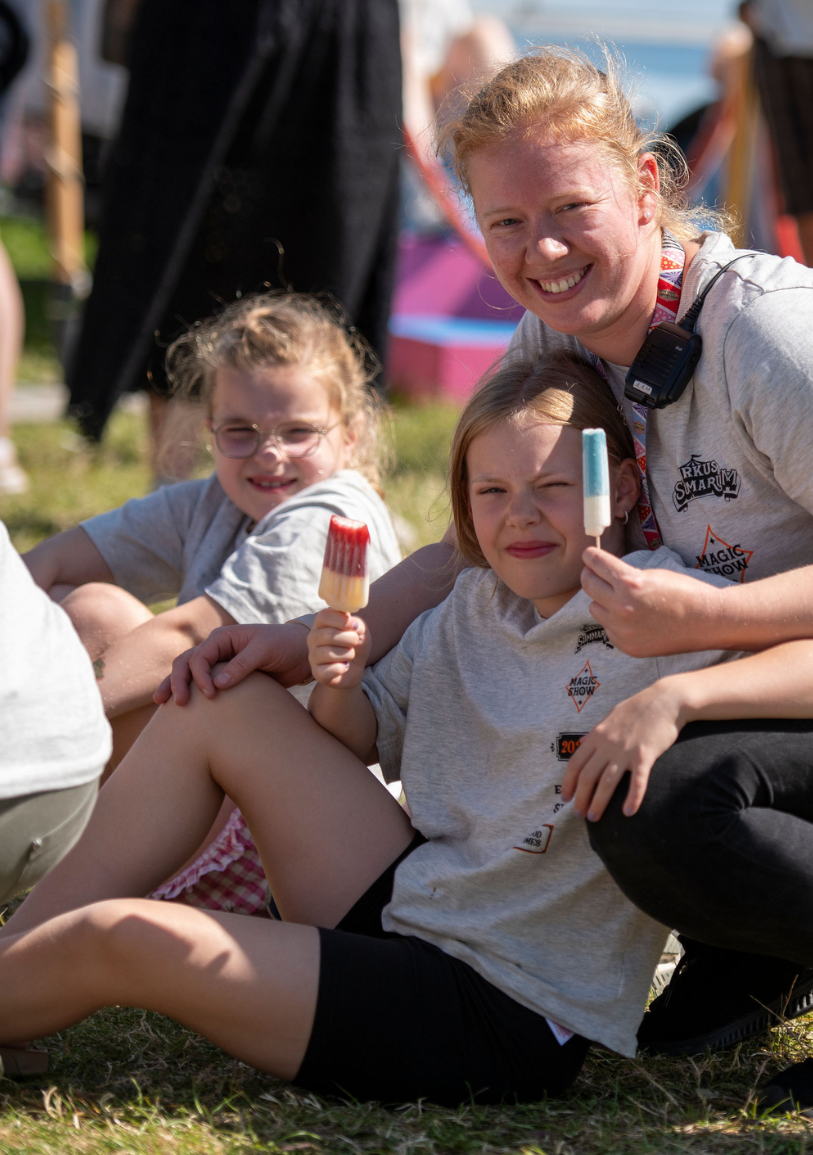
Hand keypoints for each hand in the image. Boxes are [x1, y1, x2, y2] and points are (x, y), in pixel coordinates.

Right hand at [153, 621, 310, 705]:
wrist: (300, 654)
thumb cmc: (284, 646)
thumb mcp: (265, 651)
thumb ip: (242, 665)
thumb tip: (217, 685)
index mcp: (223, 638)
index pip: (200, 656)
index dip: (199, 676)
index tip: (210, 694)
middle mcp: (216, 649)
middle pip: (186, 663)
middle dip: (177, 681)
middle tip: (178, 703)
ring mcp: (218, 663)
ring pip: (188, 673)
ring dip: (174, 686)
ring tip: (163, 703)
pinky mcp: (224, 678)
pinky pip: (202, 684)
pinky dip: (190, 692)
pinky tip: (180, 708)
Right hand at [307, 609, 370, 688]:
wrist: (355, 667)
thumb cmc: (356, 644)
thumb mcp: (361, 631)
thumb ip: (357, 624)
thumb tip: (354, 626)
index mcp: (321, 623)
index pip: (324, 616)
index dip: (341, 620)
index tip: (354, 626)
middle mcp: (313, 638)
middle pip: (328, 635)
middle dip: (349, 638)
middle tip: (356, 641)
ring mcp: (313, 656)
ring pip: (329, 653)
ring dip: (348, 654)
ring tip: (350, 655)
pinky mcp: (317, 672)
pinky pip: (329, 670)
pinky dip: (342, 668)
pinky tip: (344, 667)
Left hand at [560, 679, 686, 820]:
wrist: (665, 700)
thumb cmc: (638, 708)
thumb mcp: (610, 716)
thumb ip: (595, 733)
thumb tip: (581, 743)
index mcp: (597, 735)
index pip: (575, 763)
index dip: (568, 783)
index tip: (566, 798)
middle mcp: (607, 744)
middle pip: (588, 777)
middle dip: (581, 798)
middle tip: (579, 814)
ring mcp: (625, 751)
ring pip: (607, 782)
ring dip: (599, 803)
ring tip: (594, 818)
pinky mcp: (645, 756)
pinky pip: (637, 782)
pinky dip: (632, 798)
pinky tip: (628, 812)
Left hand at [581, 548, 721, 657]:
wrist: (706, 622)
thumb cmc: (684, 592)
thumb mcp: (652, 574)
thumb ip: (624, 575)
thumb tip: (601, 571)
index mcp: (630, 583)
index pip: (597, 564)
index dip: (590, 556)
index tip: (588, 555)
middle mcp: (622, 607)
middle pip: (588, 585)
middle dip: (590, 575)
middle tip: (594, 572)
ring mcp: (623, 629)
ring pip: (595, 608)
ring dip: (603, 601)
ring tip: (621, 599)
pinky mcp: (626, 646)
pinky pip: (608, 628)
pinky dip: (614, 621)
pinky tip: (633, 618)